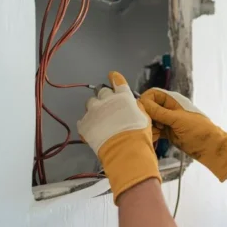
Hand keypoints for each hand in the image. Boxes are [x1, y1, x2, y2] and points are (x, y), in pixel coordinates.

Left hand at [77, 72, 160, 203]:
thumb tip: (131, 104)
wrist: (125, 150)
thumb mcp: (144, 117)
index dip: (115, 78)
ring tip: (99, 119)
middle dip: (104, 97)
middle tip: (108, 106)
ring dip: (95, 109)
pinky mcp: (85, 125)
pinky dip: (87, 123)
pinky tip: (93, 130)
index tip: (112, 76)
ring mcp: (93, 112)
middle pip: (101, 91)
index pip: (117, 81)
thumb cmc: (138, 134)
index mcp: (122, 96)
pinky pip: (83, 120)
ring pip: (90, 103)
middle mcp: (106, 100)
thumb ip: (135, 107)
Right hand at [139, 88, 226, 181]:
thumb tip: (141, 103)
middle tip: (147, 126)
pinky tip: (154, 139)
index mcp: (173, 101)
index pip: (153, 95)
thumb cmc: (198, 131)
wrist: (210, 148)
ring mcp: (168, 121)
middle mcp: (169, 109)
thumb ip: (159, 112)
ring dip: (149, 127)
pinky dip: (153, 134)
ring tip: (153, 134)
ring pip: (151, 120)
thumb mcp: (178, 120)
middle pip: (150, 108)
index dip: (145, 101)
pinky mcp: (168, 132)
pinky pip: (155, 130)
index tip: (141, 112)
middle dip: (146, 116)